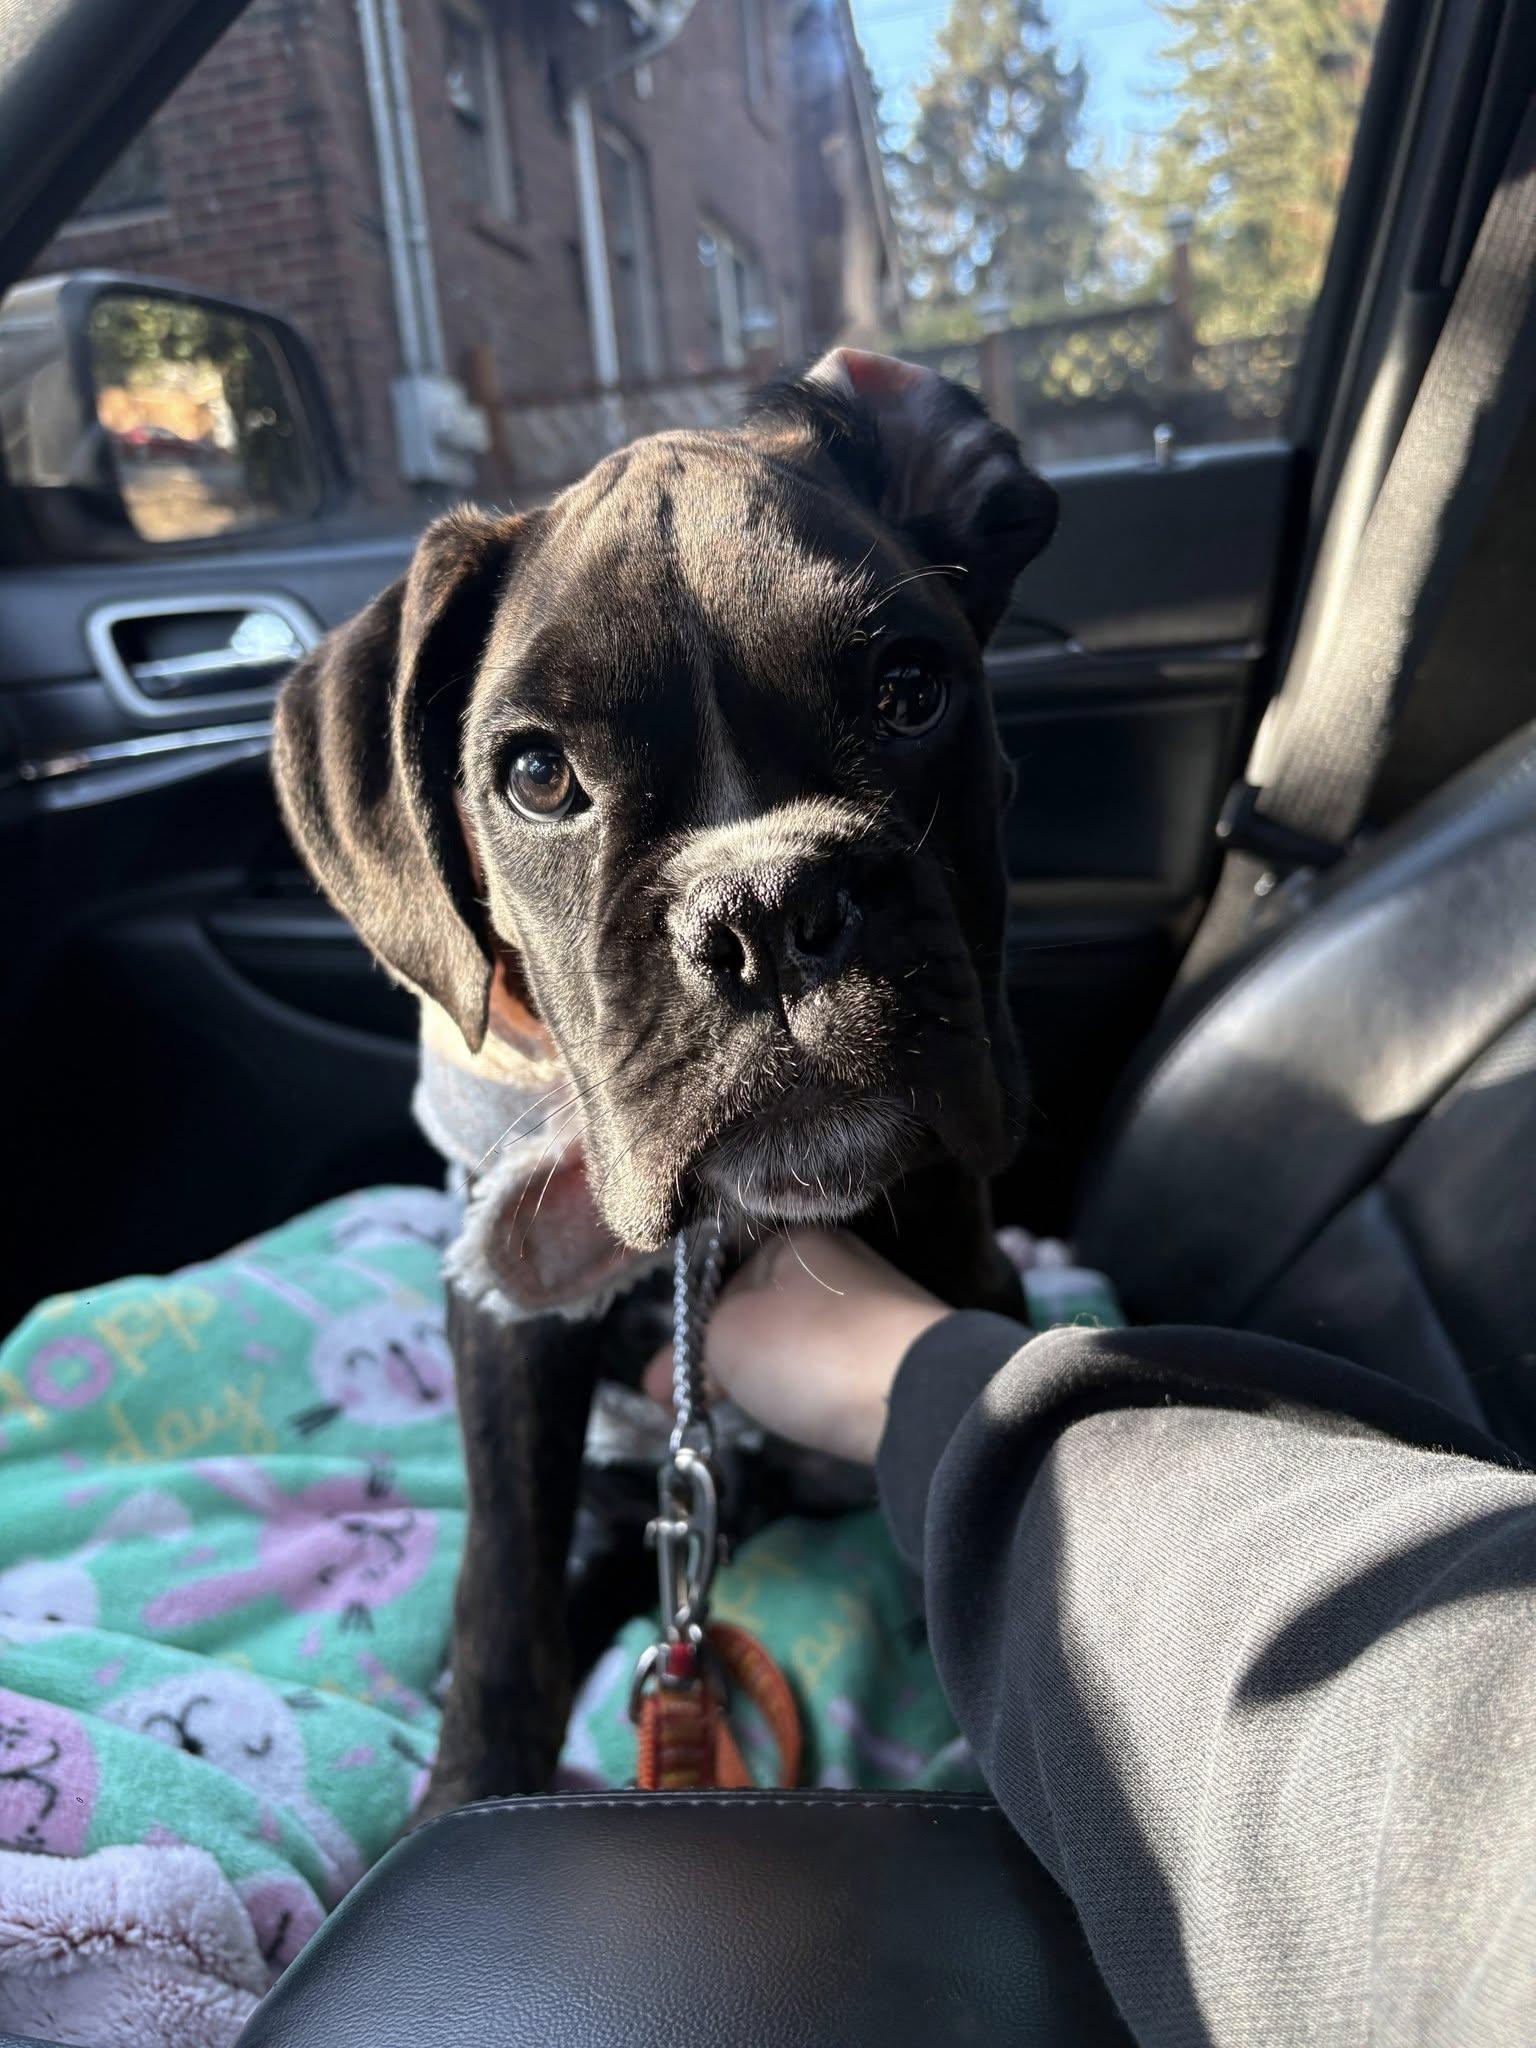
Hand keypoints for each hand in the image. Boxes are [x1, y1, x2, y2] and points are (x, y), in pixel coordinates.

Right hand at [644, 1229, 949, 1464]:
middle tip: (680, 1406)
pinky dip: (800, 1389)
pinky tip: (791, 1412)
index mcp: (794, 1239)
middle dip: (717, 1358)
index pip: (719, 1274)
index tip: (660, 1384)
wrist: (921, 1397)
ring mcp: (870, 1310)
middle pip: (755, 1310)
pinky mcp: (891, 1356)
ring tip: (733, 1411)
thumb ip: (692, 1346)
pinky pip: (826, 1368)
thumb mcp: (725, 1337)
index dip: (686, 1330)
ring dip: (757, 1376)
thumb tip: (666, 1373)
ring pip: (790, 1343)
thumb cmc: (810, 1351)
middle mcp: (836, 1263)